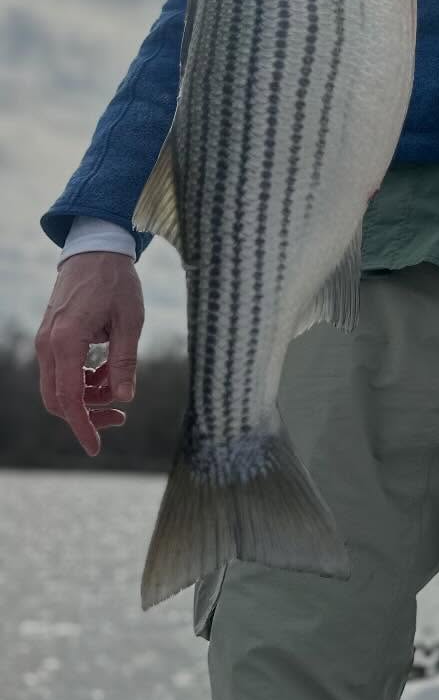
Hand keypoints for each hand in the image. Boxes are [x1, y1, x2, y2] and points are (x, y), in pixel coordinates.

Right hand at [35, 253, 145, 454]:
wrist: (95, 251)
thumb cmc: (116, 283)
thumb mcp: (130, 322)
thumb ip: (125, 362)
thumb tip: (124, 399)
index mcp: (67, 341)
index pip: (69, 398)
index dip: (82, 426)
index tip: (95, 448)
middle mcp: (49, 345)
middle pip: (58, 399)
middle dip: (88, 414)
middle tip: (120, 416)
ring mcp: (47, 341)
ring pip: (59, 387)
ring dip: (88, 396)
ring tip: (118, 386)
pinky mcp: (51, 338)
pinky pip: (62, 371)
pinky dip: (83, 380)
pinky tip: (107, 372)